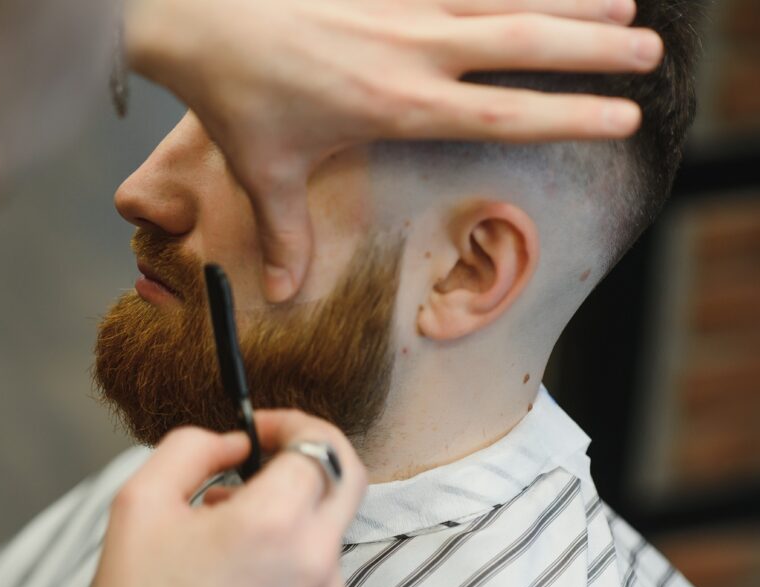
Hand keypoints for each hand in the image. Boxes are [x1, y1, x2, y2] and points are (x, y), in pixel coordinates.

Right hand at [75, 410, 365, 586]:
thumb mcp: (140, 502)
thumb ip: (191, 448)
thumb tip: (233, 442)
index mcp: (274, 522)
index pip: (318, 444)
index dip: (289, 424)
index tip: (258, 431)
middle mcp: (314, 558)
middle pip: (347, 476)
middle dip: (310, 453)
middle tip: (264, 458)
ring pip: (330, 522)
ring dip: (292, 505)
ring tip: (226, 525)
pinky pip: (320, 564)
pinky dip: (291, 547)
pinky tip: (238, 566)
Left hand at [125, 0, 663, 301]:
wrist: (200, 20)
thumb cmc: (235, 97)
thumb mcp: (264, 175)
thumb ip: (285, 237)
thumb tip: (283, 295)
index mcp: (398, 104)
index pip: (502, 112)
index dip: (566, 113)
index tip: (619, 115)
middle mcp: (413, 50)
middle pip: (522, 46)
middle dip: (592, 52)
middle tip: (649, 54)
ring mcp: (400, 7)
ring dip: (565, 2)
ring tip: (622, 4)